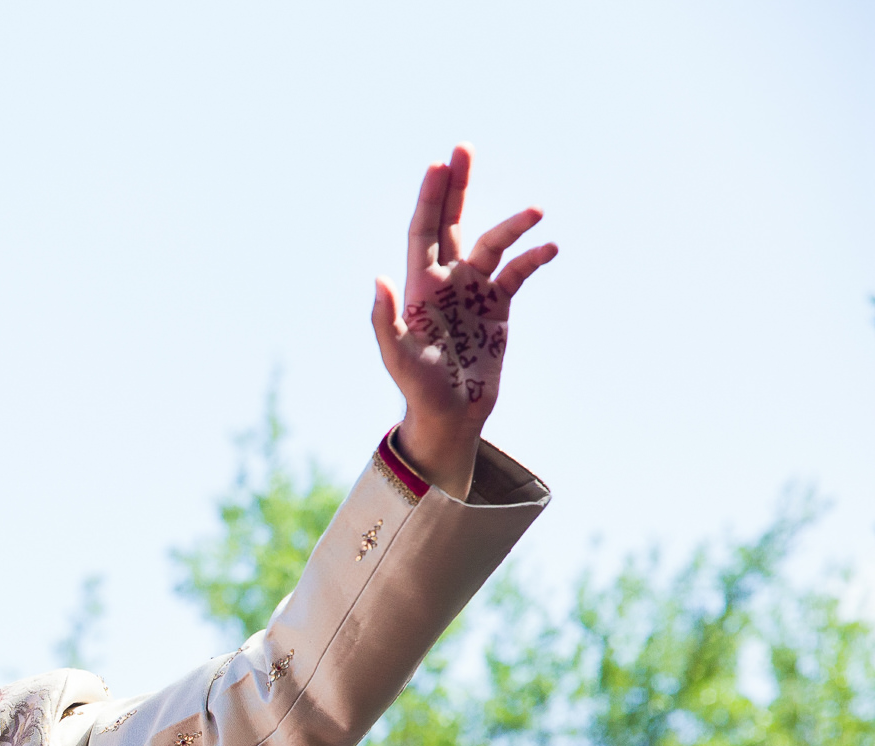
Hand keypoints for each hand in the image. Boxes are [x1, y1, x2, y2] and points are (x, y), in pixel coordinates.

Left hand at [370, 144, 556, 497]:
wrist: (450, 413)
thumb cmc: (418, 387)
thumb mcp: (397, 356)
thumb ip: (386, 320)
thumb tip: (379, 278)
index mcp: (419, 286)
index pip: (423, 231)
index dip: (430, 198)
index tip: (439, 164)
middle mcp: (445, 280)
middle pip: (450, 221)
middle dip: (456, 186)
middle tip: (463, 148)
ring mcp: (473, 290)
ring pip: (492, 244)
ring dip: (511, 226)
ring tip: (536, 213)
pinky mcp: (498, 305)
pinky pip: (518, 272)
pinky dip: (533, 259)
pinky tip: (550, 248)